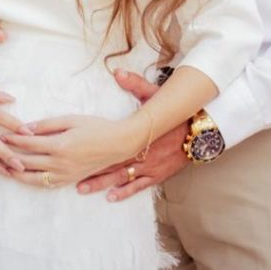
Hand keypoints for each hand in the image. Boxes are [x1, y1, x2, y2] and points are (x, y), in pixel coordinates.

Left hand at [0, 114, 142, 188]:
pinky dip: (30, 181)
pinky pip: (45, 185)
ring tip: (2, 168)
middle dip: (8, 157)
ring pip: (32, 179)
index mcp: (60, 145)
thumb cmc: (96, 127)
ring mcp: (64, 174)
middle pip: (26, 163)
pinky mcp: (69, 180)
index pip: (28, 144)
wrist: (118, 144)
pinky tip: (21, 176)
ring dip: (15, 174)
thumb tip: (25, 128)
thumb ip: (47, 124)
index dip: (12, 139)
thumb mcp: (72, 119)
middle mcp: (60, 163)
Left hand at [79, 69, 188, 201]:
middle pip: (111, 163)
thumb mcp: (155, 95)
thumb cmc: (175, 114)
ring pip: (121, 177)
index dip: (91, 149)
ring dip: (102, 183)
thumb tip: (118, 72)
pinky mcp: (157, 174)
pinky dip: (125, 191)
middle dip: (92, 171)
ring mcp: (149, 166)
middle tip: (72, 178)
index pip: (110, 143)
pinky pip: (139, 185)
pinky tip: (112, 197)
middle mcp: (140, 152)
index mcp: (137, 133)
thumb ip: (135, 84)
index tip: (74, 152)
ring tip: (83, 189)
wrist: (198, 131)